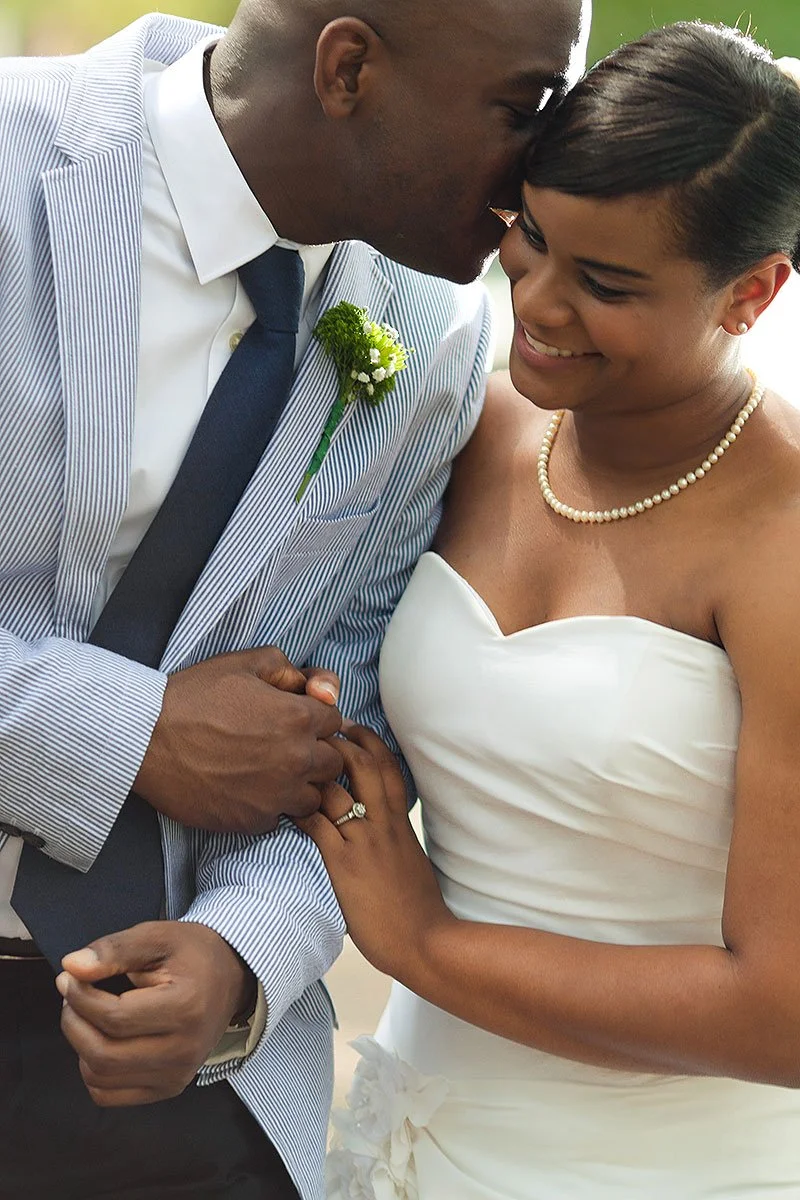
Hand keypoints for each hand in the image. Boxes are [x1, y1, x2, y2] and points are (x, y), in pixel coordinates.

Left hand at [57, 922, 253, 1106]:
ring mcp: (178, 1075)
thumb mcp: (157, 937)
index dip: (79, 997)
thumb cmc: (193, 954)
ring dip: (80, 1045)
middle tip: (71, 995)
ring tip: (87, 1014)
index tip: (69, 977)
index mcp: (187, 1008)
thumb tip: (72, 967)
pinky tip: (102, 1039)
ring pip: (100, 1078)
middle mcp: (185, 1050)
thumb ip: (114, 950)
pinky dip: (93, 1070)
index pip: (113, 1017)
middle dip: (74, 1022)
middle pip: (103, 1053)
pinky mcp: (169, 1088)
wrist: (230, 977)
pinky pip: (109, 1095)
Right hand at [134, 647, 342, 832]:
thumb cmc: (194, 696)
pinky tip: (249, 789)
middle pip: (333, 763)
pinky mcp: (254, 821)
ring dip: (301, 785)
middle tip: (285, 746)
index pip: (336, 722)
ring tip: (271, 772)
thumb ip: (293, 671)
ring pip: (315, 796)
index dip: (316, 719)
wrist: (146, 739)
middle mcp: (297, 760)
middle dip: (316, 752)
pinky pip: (281, 818)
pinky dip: (272, 806)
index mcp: (299, 718)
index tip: (295, 720)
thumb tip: (322, 690)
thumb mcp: (245, 664)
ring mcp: (277, 795)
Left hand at [295, 726, 453, 981]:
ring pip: (338, 788)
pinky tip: (281, 805)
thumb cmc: (420, 909)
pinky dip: (297, 810)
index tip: (353, 731)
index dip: (371, 743)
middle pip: (364, 764)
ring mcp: (363, 842)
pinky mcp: (344, 864)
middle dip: (340, 741)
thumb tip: (383, 833)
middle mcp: (383, 824)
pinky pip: (316, 825)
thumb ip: (397, 840)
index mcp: (401, 823)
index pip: (389, 768)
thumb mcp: (412, 862)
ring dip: (313, 770)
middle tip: (320, 731)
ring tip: (292, 761)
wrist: (426, 942)